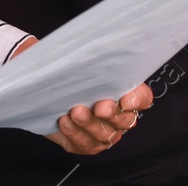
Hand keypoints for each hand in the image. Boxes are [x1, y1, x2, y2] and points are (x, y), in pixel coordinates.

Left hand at [8, 37, 153, 154]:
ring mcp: (102, 132)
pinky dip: (75, 133)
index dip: (138, 100)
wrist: (45, 92)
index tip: (127, 99)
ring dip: (90, 124)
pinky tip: (65, 122)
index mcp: (123, 93)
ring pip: (104, 135)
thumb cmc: (67, 75)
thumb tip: (84, 43)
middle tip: (100, 106)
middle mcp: (117, 116)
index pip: (142, 97)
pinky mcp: (85, 144)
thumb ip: (86, 57)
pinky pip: (84, 143)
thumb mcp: (77, 61)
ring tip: (75, 112)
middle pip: (125, 120)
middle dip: (112, 114)